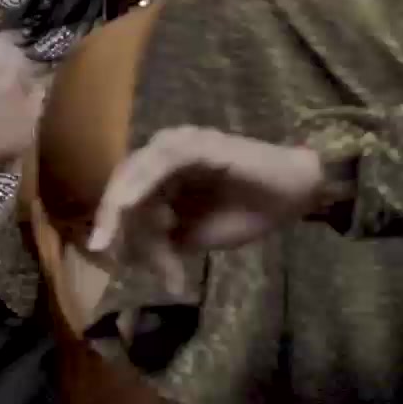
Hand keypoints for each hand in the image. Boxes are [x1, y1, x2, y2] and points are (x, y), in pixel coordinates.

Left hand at [88, 128, 327, 256]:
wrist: (295, 196)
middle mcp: (163, 151)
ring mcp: (179, 143)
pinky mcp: (197, 144)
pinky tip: (135, 210)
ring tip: (127, 243)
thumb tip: (129, 260)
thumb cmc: (247, 212)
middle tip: (107, 253)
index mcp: (160, 171)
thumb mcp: (194, 237)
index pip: (122, 196)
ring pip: (135, 174)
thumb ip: (162, 244)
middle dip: (114, 223)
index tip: (109, 259)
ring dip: (128, 212)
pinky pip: (160, 164)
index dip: (113, 227)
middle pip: (122, 184)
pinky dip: (143, 186)